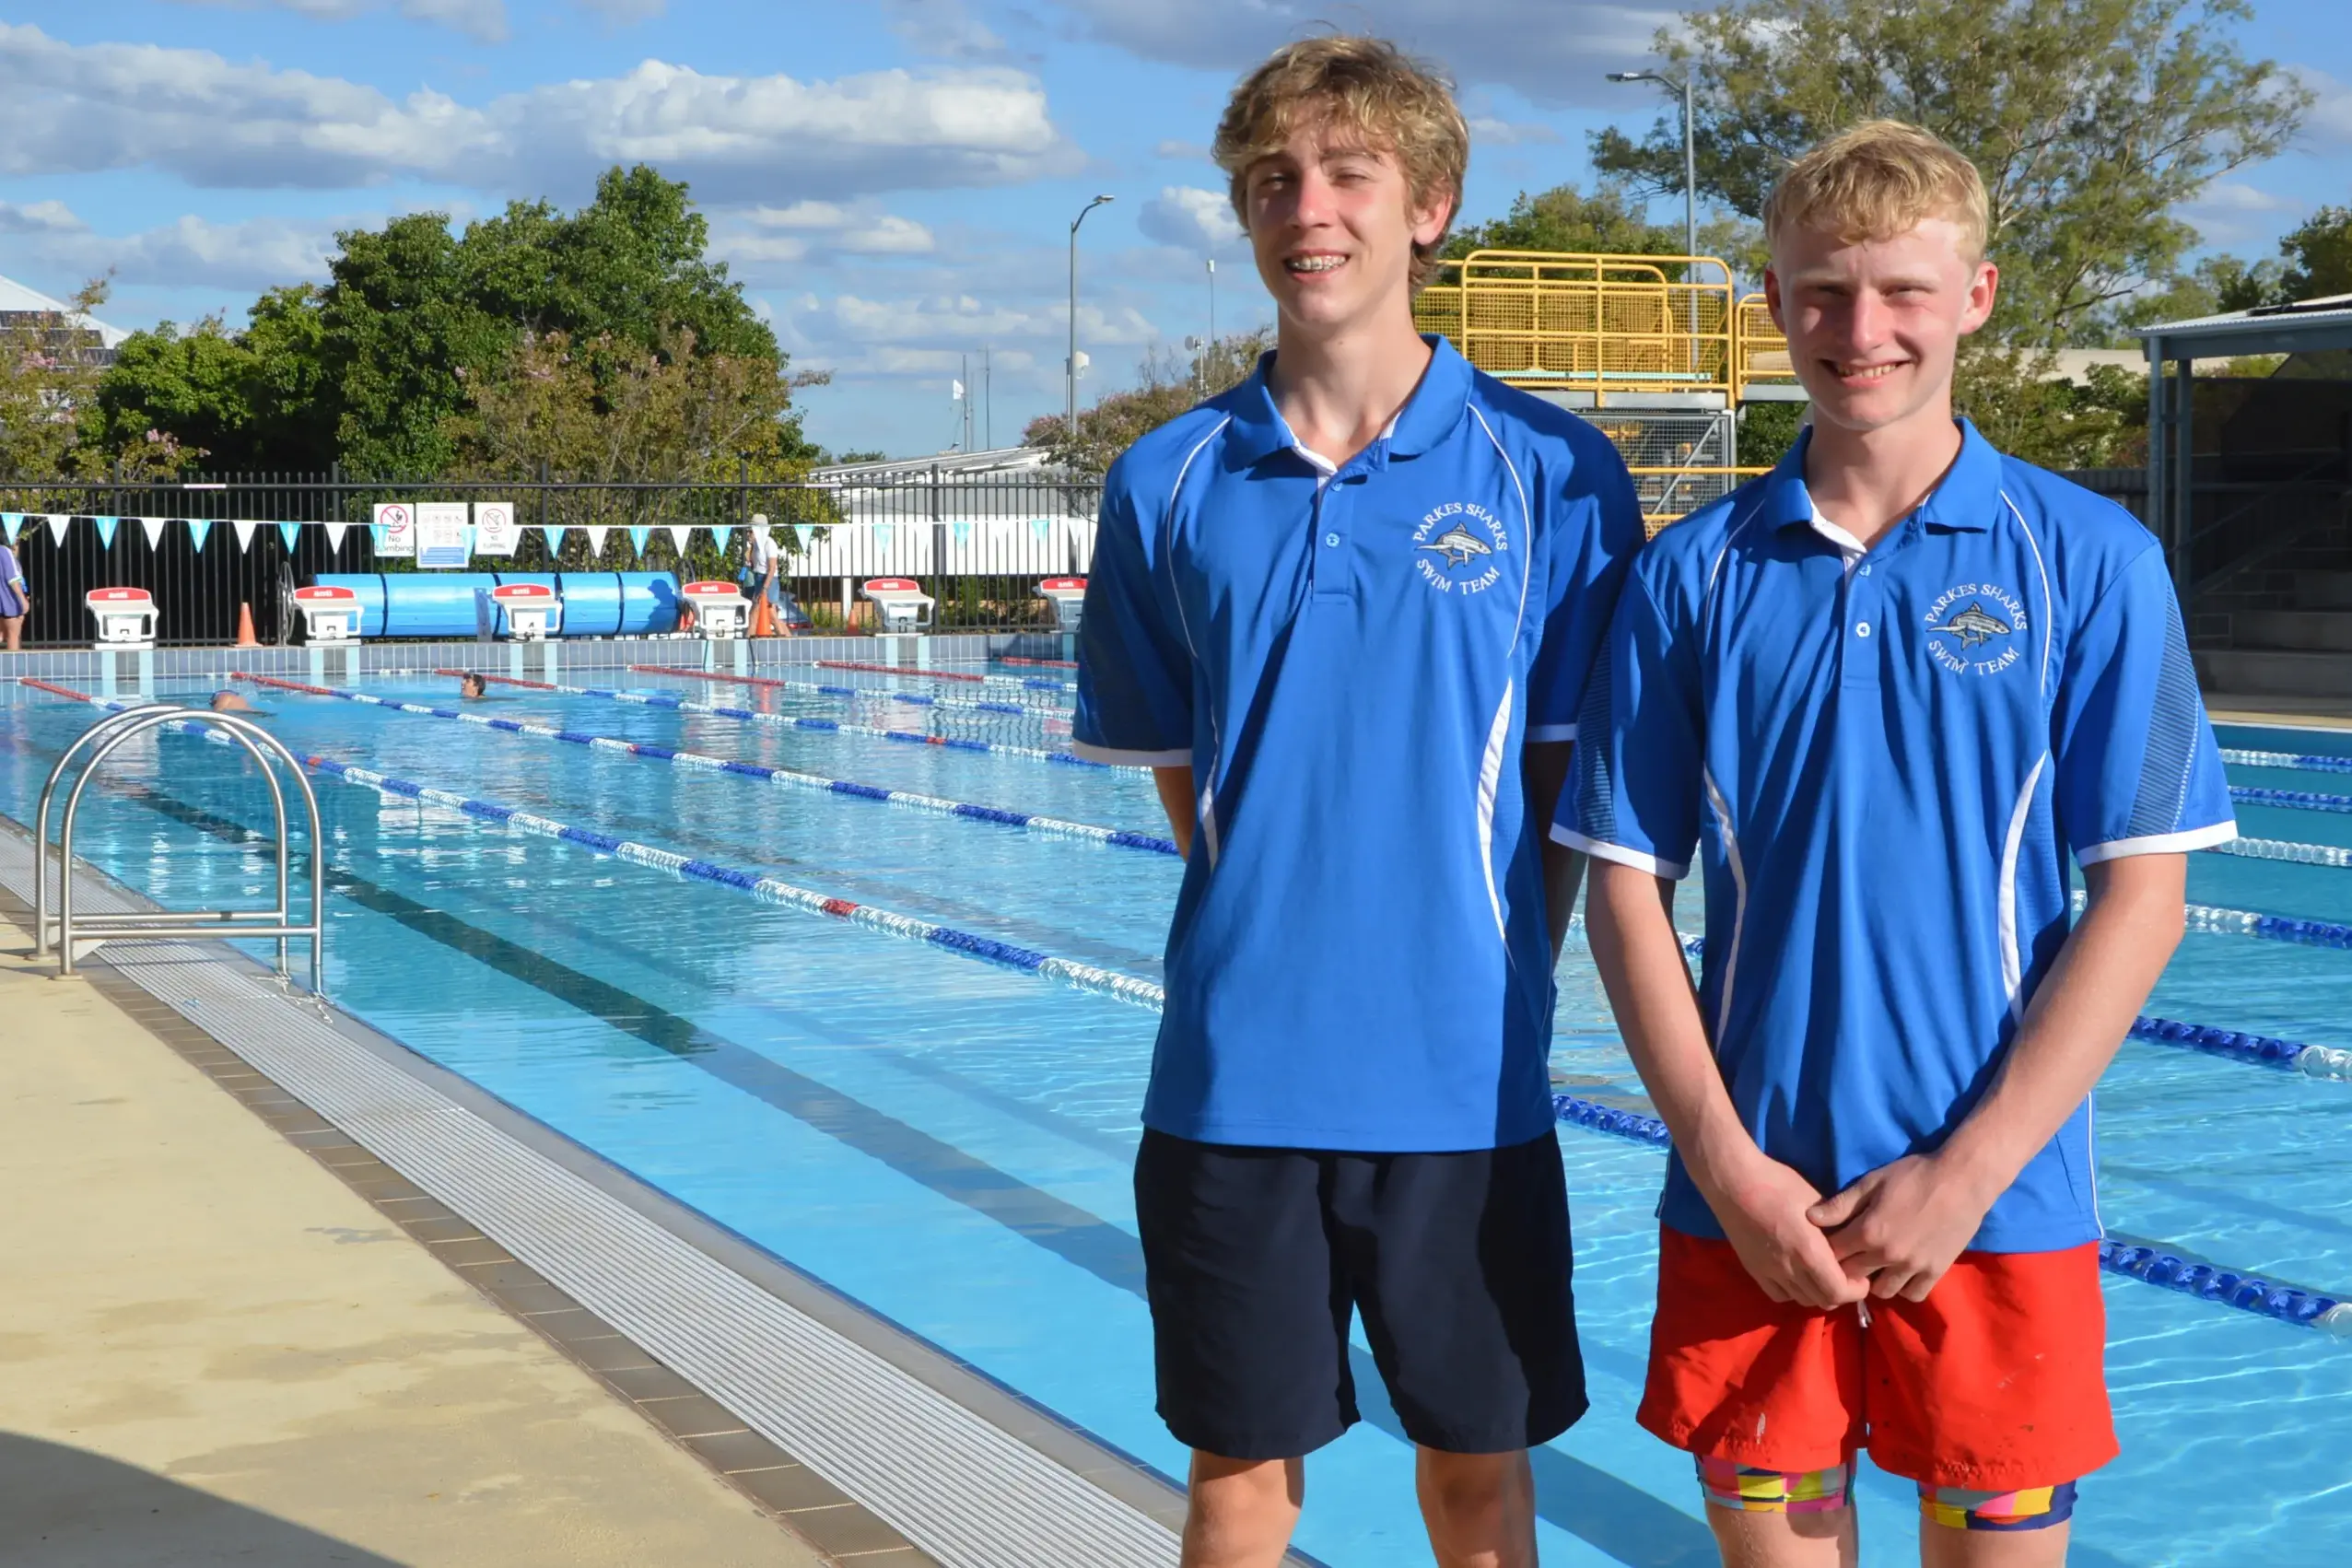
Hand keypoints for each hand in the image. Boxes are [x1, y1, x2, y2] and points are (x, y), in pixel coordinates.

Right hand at [1706, 1150, 1869, 1309]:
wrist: (1732, 1181)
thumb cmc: (1777, 1183)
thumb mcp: (1814, 1199)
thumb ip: (1833, 1226)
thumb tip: (1848, 1239)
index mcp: (1809, 1251)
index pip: (1838, 1292)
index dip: (1855, 1290)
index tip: (1860, 1277)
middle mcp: (1789, 1268)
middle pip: (1823, 1300)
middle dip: (1840, 1292)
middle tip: (1845, 1276)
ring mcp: (1769, 1271)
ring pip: (1802, 1300)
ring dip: (1817, 1292)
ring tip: (1821, 1275)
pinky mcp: (1753, 1269)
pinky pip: (1779, 1295)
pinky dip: (1793, 1291)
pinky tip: (1796, 1275)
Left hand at [1808, 1153, 1994, 1301]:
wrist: (1961, 1181)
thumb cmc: (1913, 1176)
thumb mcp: (1872, 1182)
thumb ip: (1841, 1204)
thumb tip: (1809, 1218)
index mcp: (1868, 1232)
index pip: (1833, 1254)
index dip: (1826, 1250)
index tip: (1828, 1245)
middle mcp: (1888, 1255)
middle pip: (1852, 1276)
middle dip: (1846, 1268)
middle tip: (1850, 1257)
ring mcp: (1913, 1267)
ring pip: (1882, 1291)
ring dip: (1874, 1280)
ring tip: (1876, 1265)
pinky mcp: (1936, 1272)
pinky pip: (1913, 1294)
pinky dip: (1904, 1287)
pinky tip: (1901, 1272)